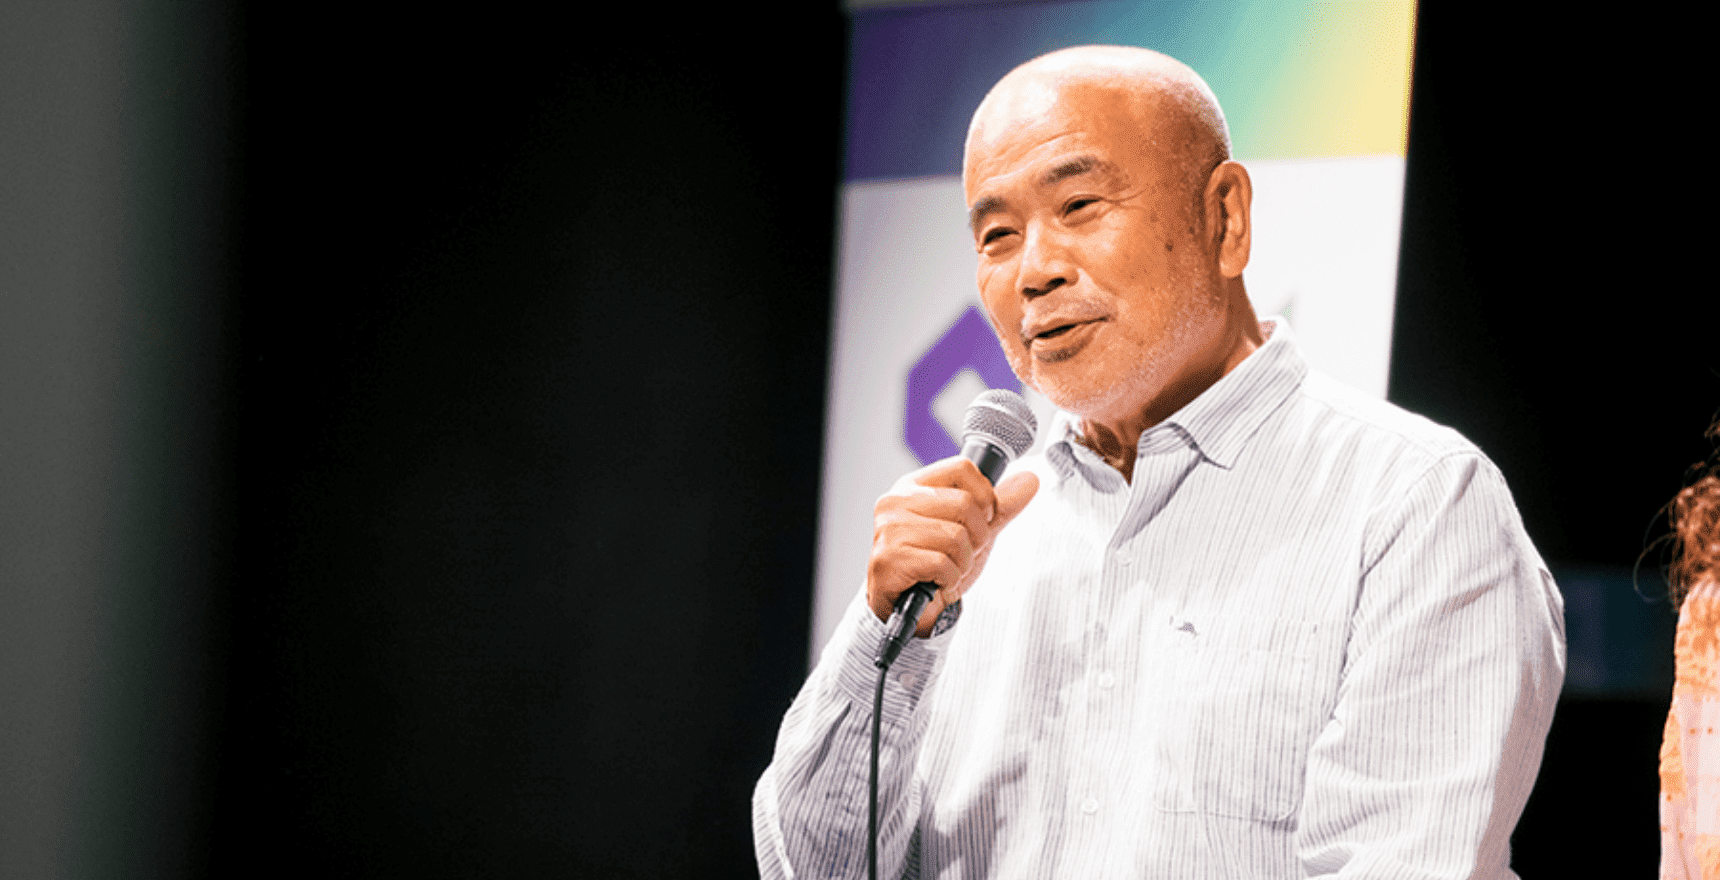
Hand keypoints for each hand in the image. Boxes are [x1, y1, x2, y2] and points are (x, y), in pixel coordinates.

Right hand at [866, 456, 1038, 636]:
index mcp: (913, 486)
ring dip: (963, 562)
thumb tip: (1030, 479)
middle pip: (965, 503)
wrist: (906, 606)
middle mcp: (896, 501)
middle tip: (962, 552)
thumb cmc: (933, 564)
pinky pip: (943, 564)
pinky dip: (950, 579)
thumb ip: (1000, 506)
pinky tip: (936, 581)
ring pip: (956, 537)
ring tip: (947, 568)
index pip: (963, 467)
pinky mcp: (889, 558)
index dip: (985, 496)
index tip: (983, 518)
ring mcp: (890, 530)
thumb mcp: (972, 530)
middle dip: (977, 537)